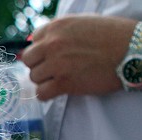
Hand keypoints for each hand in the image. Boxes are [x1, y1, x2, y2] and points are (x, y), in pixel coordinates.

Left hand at [20, 15, 136, 99]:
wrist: (132, 51)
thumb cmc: (112, 37)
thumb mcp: (83, 24)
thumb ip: (59, 32)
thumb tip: (34, 42)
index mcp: (57, 26)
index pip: (33, 41)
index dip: (42, 51)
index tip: (52, 56)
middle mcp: (53, 43)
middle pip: (29, 61)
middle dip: (40, 65)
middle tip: (55, 69)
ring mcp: (57, 64)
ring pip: (34, 78)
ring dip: (45, 80)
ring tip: (63, 77)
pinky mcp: (64, 83)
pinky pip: (41, 94)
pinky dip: (47, 95)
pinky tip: (59, 90)